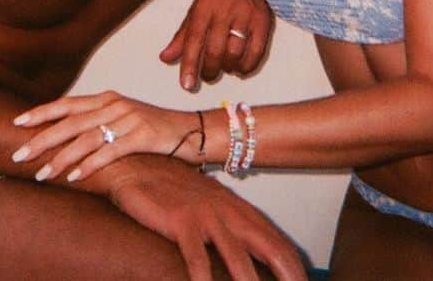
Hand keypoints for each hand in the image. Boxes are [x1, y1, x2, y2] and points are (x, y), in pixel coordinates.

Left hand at [13, 91, 203, 181]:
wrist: (191, 130)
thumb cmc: (153, 128)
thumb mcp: (122, 118)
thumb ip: (96, 122)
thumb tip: (63, 134)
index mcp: (107, 98)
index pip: (67, 104)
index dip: (41, 112)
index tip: (17, 122)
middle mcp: (114, 105)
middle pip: (71, 122)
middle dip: (41, 138)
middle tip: (19, 154)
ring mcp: (128, 119)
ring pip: (86, 139)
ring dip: (61, 158)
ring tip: (43, 174)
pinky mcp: (142, 136)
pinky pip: (110, 152)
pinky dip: (90, 165)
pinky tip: (75, 177)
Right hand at [104, 155, 306, 280]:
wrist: (138, 163)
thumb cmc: (172, 189)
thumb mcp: (209, 204)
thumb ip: (230, 226)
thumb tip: (250, 253)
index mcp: (239, 209)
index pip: (277, 243)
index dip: (294, 268)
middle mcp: (229, 212)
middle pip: (270, 249)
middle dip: (288, 276)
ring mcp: (206, 216)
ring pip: (237, 258)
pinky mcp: (181, 221)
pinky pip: (196, 258)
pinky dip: (203, 280)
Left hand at [161, 0, 272, 89]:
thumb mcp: (197, 3)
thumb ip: (183, 33)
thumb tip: (165, 58)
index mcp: (204, 3)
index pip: (193, 39)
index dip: (189, 65)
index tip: (186, 86)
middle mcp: (224, 8)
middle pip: (214, 50)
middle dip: (208, 70)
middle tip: (206, 76)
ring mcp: (246, 13)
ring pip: (234, 53)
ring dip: (227, 68)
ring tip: (223, 68)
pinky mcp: (264, 19)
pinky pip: (256, 51)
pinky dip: (247, 66)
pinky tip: (241, 69)